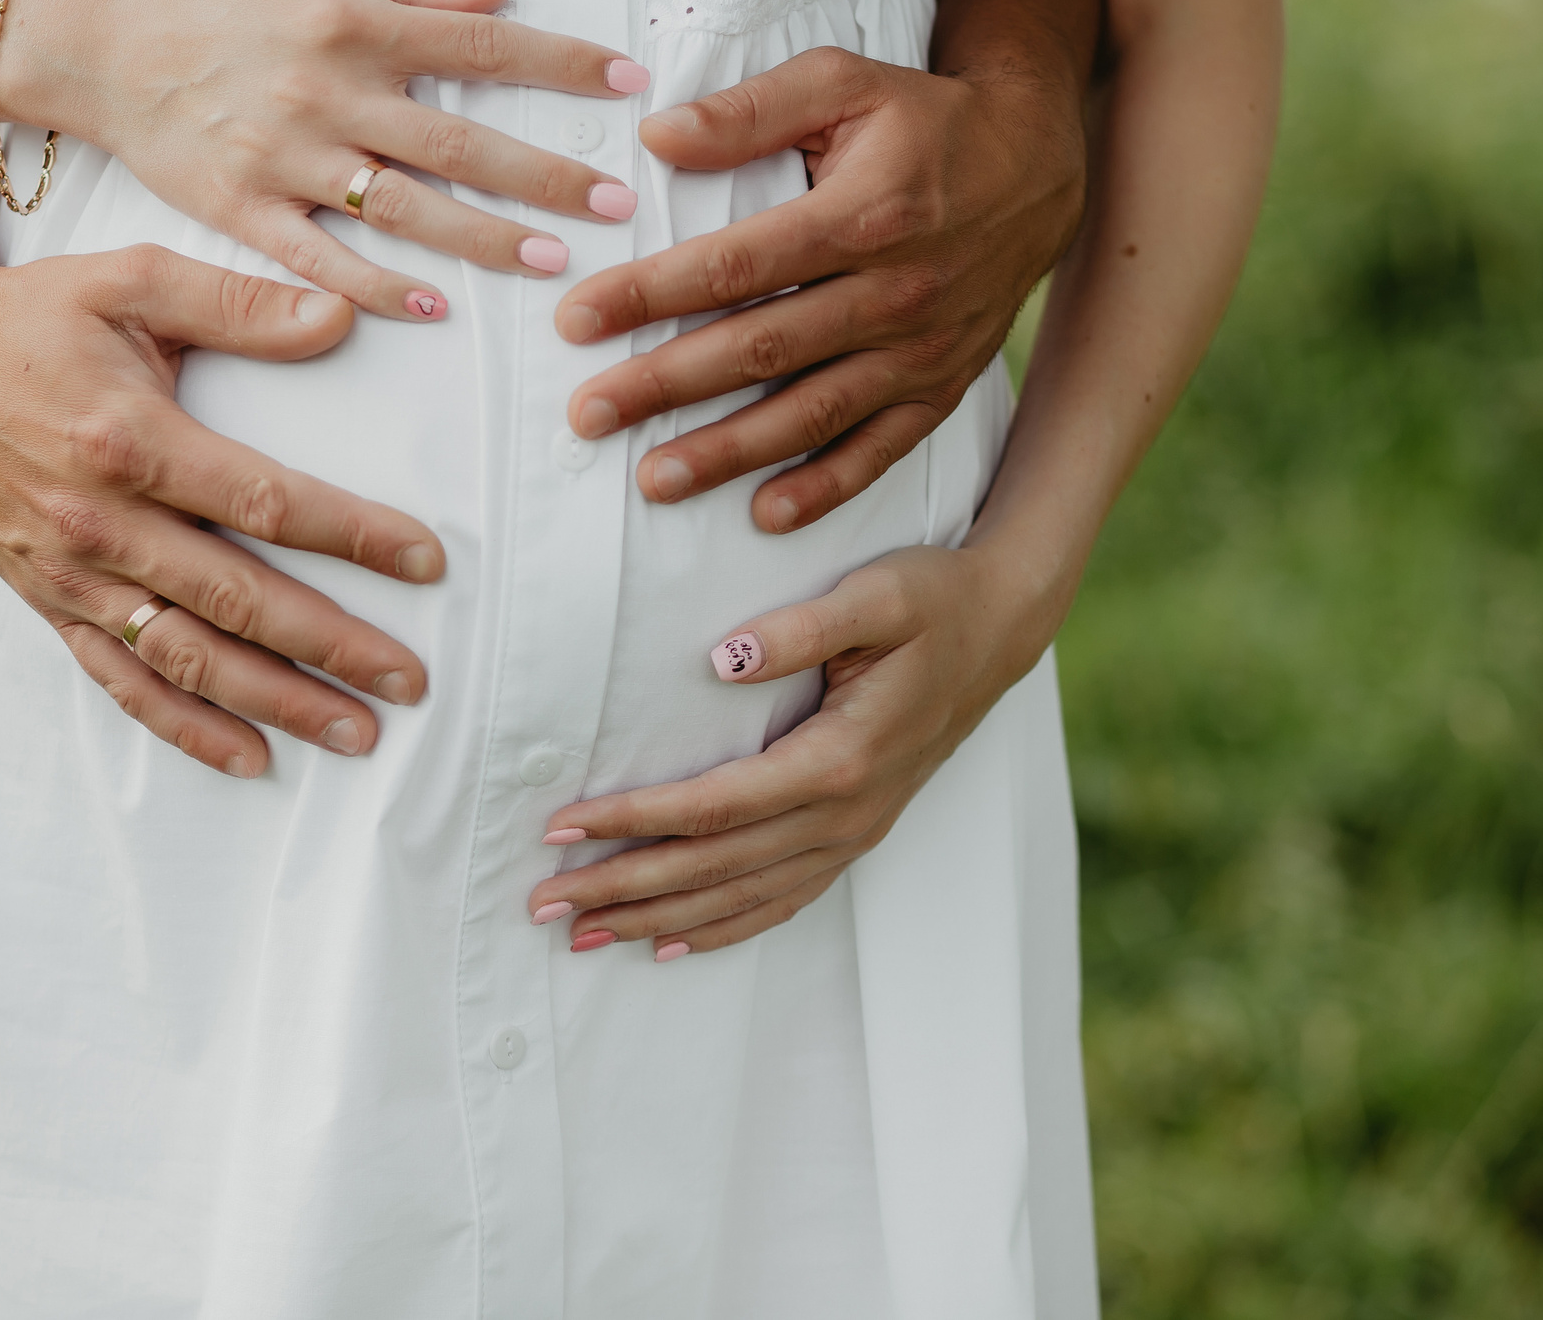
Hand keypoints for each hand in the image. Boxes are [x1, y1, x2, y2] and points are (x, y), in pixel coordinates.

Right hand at [0, 227, 448, 780]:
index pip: (263, 501)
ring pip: (186, 657)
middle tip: (410, 680)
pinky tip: (251, 757)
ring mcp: (70, 573)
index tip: (424, 561)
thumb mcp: (132, 279)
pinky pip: (121, 679)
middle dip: (331, 646)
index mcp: (129, 440)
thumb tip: (340, 319)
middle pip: (236, 600)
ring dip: (275, 703)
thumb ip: (239, 304)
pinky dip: (185, 726)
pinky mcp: (48, 600)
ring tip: (356, 734)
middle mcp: (98, 522)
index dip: (350, 535)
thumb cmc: (36, 313)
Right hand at [13, 0, 649, 321]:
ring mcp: (284, 159)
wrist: (103, 41)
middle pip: (456, 142)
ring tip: (551, 262)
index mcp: (351, 21)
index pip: (480, 47)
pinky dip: (376, 285)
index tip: (630, 87)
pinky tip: (435, 307)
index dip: (561, 67)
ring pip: (400, 208)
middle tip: (615, 204)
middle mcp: (325, 92)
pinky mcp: (242, 210)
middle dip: (543, 174)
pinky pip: (319, 257)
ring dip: (480, 238)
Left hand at [522, 544, 1062, 957]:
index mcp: (840, 759)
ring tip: (582, 934)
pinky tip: (671, 945)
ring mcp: (854, 834)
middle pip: (714, 868)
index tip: (561, 826)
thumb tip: (724, 658)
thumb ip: (802, 627)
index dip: (633, 820)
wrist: (1000, 628)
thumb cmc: (932, 600)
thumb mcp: (877, 595)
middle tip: (542, 904)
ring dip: (658, 921)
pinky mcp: (857, 835)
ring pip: (742, 898)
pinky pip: (782, 901)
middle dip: (623, 888)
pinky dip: (722, 930)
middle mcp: (846, 813)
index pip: (714, 807)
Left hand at [554, 49, 1083, 532]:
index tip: (576, 319)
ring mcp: (922, 347)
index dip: (649, 294)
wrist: (1041, 164)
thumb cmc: (925, 119)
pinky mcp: (942, 384)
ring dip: (728, 452)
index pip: (734, 265)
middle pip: (760, 348)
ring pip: (811, 412)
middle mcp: (894, 290)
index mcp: (861, 214)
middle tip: (587, 414)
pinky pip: (881, 447)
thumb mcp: (843, 82)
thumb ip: (749, 112)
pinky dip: (826, 486)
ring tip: (653, 479)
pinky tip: (765, 513)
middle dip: (665, 387)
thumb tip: (656, 136)